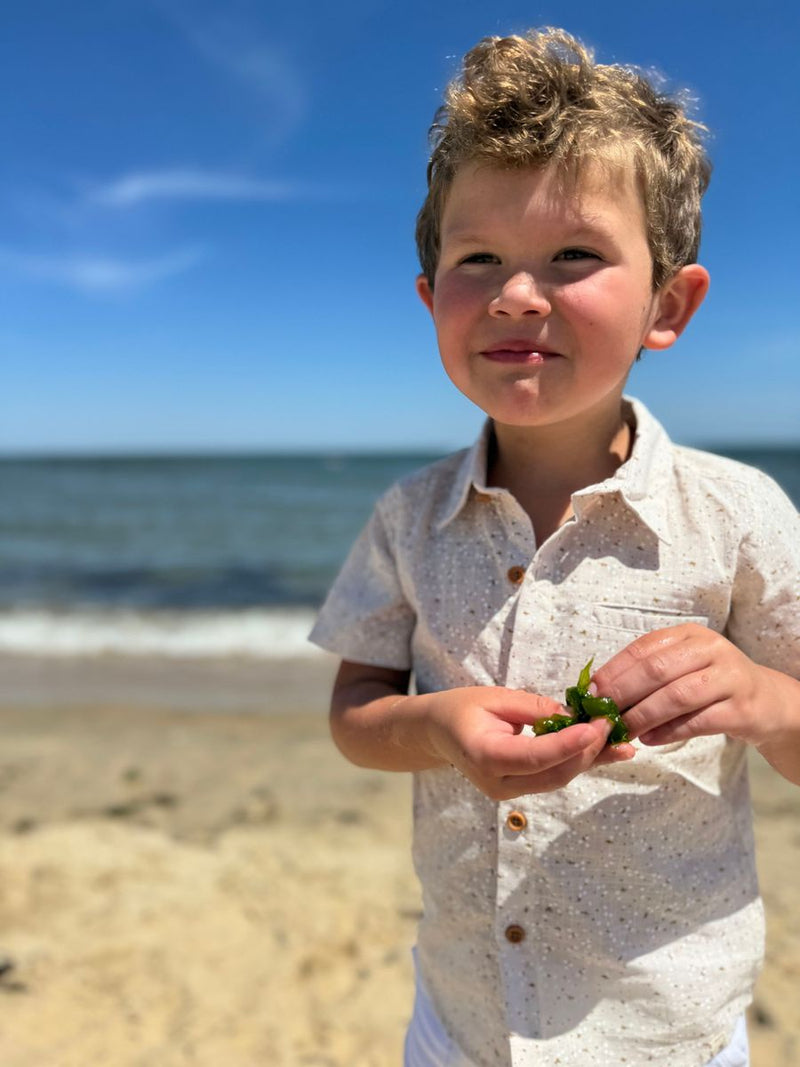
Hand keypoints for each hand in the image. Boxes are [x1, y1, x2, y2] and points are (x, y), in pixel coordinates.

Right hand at [417, 685, 633, 799]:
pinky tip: (605, 751)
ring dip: (590, 759)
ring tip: (621, 741)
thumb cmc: (462, 708)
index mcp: (485, 756)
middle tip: (612, 724)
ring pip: (558, 779)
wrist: (438, 732)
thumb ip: (533, 707)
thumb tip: (573, 715)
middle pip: (553, 774)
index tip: (597, 726)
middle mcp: (497, 783)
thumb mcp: (495, 697)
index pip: (535, 756)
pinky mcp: (518, 789)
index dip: (569, 744)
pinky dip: (578, 762)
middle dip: (587, 751)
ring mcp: (507, 791)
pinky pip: (553, 777)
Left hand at [591, 623, 783, 747]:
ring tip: (624, 730)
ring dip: (643, 716)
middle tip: (602, 714)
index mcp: (689, 634)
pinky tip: (650, 740)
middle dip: (623, 694)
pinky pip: (697, 721)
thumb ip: (648, 673)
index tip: (591, 692)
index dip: (614, 670)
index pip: (644, 649)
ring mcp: (729, 678)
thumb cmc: (711, 683)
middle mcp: (711, 650)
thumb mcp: (683, 666)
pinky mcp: (741, 709)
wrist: (766, 701)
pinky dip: (668, 732)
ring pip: (676, 696)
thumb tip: (600, 693)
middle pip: (657, 670)